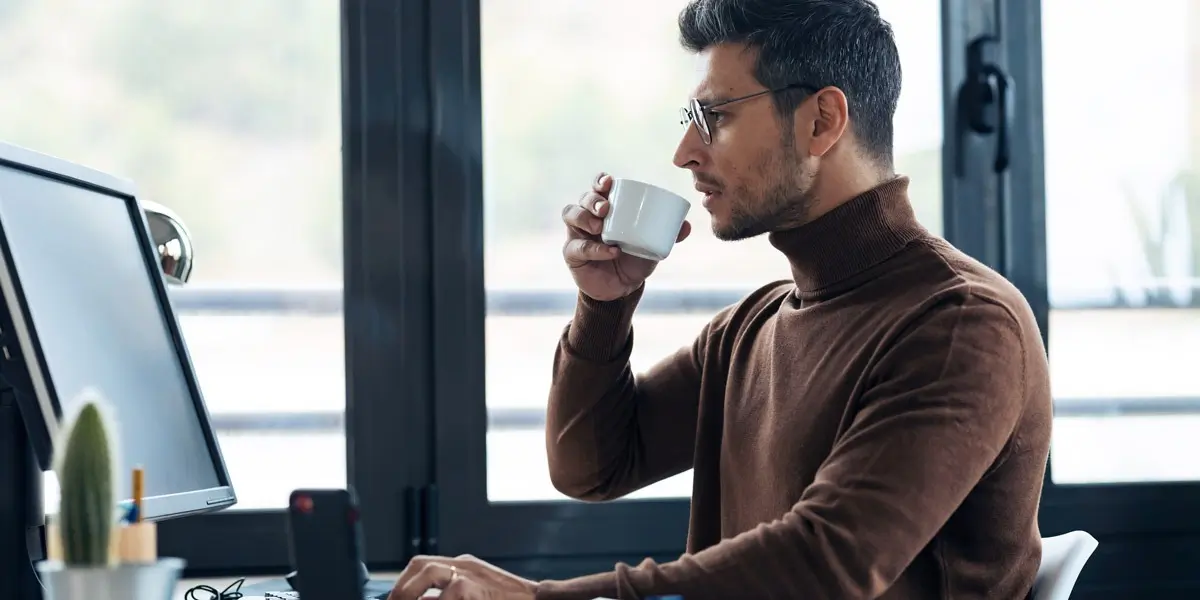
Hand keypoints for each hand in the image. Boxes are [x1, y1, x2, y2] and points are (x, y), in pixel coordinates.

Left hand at [387, 554, 536, 599]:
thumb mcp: (477, 592)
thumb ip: (449, 596)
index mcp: (463, 565)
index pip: (422, 564)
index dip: (403, 582)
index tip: (392, 599)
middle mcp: (464, 565)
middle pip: (421, 565)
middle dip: (401, 588)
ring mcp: (469, 575)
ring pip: (428, 572)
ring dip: (410, 592)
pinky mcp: (473, 590)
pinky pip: (447, 596)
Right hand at [561, 173, 691, 300]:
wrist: (622, 289)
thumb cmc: (634, 260)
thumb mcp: (653, 245)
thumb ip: (669, 234)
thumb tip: (686, 225)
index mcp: (606, 209)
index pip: (598, 187)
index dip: (600, 181)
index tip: (609, 182)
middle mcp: (588, 217)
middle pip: (583, 198)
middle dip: (593, 199)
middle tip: (606, 208)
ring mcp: (577, 234)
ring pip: (571, 214)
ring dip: (584, 217)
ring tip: (600, 226)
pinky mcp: (572, 254)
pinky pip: (577, 247)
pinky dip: (594, 248)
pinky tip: (611, 251)